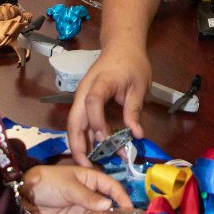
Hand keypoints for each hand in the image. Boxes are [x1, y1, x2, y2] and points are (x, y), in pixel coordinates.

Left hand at [21, 163, 130, 213]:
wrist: (24, 196)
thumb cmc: (48, 182)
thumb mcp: (69, 186)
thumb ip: (88, 197)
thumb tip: (108, 205)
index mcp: (90, 179)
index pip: (111, 187)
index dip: (121, 196)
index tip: (129, 209)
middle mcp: (89, 196)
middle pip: (108, 206)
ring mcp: (81, 210)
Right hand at [66, 43, 151, 165]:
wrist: (122, 46)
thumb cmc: (132, 63)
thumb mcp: (139, 85)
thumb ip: (134, 110)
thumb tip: (137, 135)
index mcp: (100, 83)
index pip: (92, 103)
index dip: (97, 122)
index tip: (108, 139)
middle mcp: (84, 91)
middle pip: (74, 120)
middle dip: (78, 145)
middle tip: (88, 167)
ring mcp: (81, 97)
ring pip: (74, 124)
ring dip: (82, 145)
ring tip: (93, 165)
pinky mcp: (84, 103)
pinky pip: (81, 122)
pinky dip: (87, 138)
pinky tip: (97, 151)